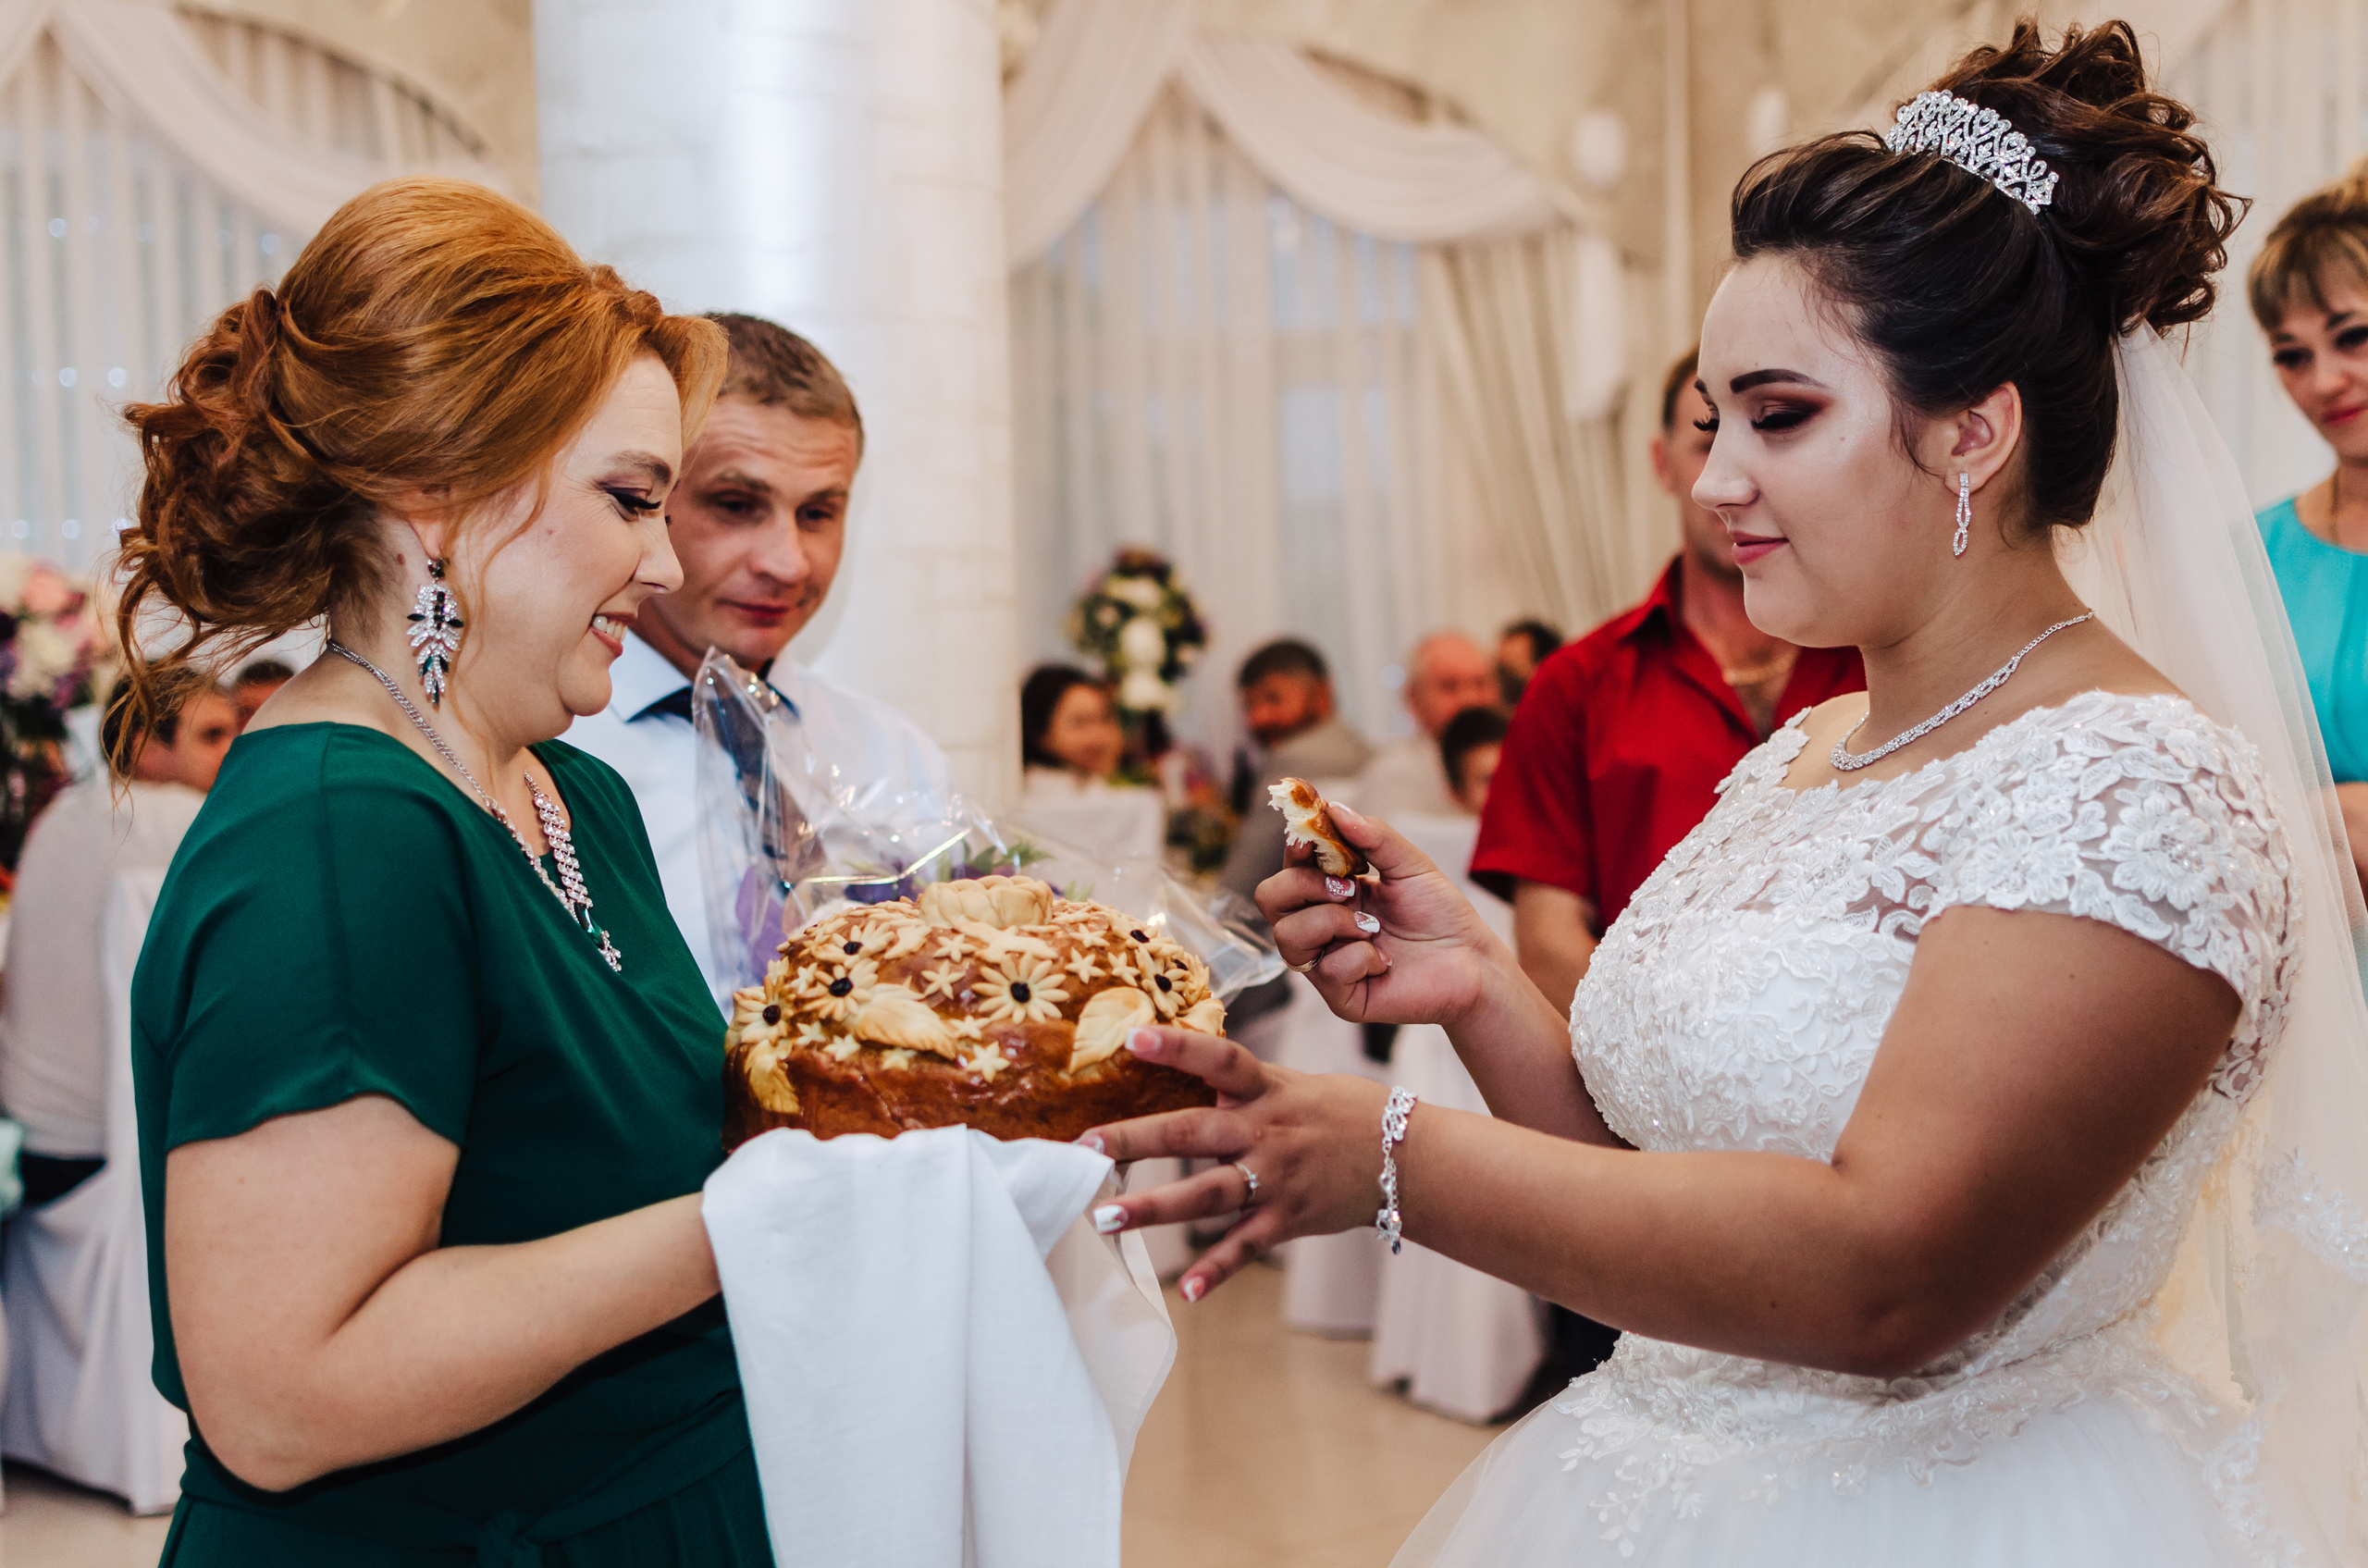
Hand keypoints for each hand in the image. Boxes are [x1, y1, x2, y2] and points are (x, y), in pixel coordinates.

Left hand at [1078, 1025, 1388, 1302]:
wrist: (1406, 1158)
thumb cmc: (1342, 1112)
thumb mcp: (1293, 1082)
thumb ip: (1240, 1082)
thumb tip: (1187, 1064)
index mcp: (1267, 1090)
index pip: (1219, 1059)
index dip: (1177, 1047)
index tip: (1131, 1037)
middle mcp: (1266, 1132)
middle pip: (1192, 1132)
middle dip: (1135, 1140)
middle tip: (1084, 1146)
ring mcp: (1275, 1179)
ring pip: (1206, 1195)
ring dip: (1153, 1209)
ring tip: (1105, 1219)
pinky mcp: (1287, 1220)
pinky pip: (1244, 1248)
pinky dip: (1215, 1272)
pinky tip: (1185, 1292)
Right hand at [1256, 803, 1503, 1026]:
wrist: (1473, 961)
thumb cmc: (1441, 913)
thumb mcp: (1410, 864)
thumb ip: (1373, 836)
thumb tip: (1333, 808)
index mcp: (1331, 891)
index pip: (1290, 867)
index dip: (1294, 848)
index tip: (1310, 836)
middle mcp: (1321, 926)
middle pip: (1270, 899)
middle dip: (1303, 885)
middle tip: (1347, 887)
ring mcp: (1326, 962)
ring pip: (1287, 936)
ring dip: (1331, 921)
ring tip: (1371, 926)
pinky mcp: (1341, 997)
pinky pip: (1326, 970)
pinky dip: (1360, 957)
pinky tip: (1386, 960)